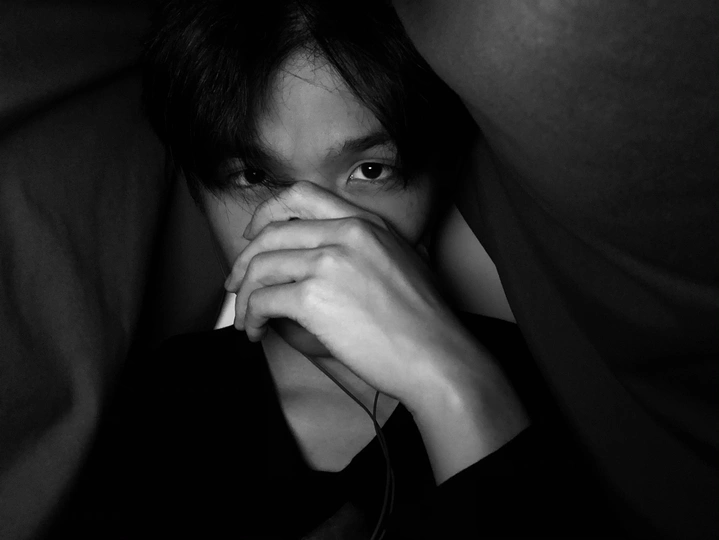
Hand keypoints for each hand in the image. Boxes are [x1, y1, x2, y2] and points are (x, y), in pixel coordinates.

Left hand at [225, 181, 472, 403]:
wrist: (437, 356)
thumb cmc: (424, 321)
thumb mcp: (405, 261)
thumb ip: (368, 248)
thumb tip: (333, 258)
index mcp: (366, 223)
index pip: (301, 195)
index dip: (268, 212)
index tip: (255, 234)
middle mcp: (346, 234)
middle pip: (271, 233)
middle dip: (244, 260)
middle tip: (236, 283)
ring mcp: (329, 263)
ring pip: (261, 267)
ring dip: (245, 296)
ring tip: (247, 319)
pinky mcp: (314, 297)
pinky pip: (263, 300)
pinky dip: (251, 317)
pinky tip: (257, 331)